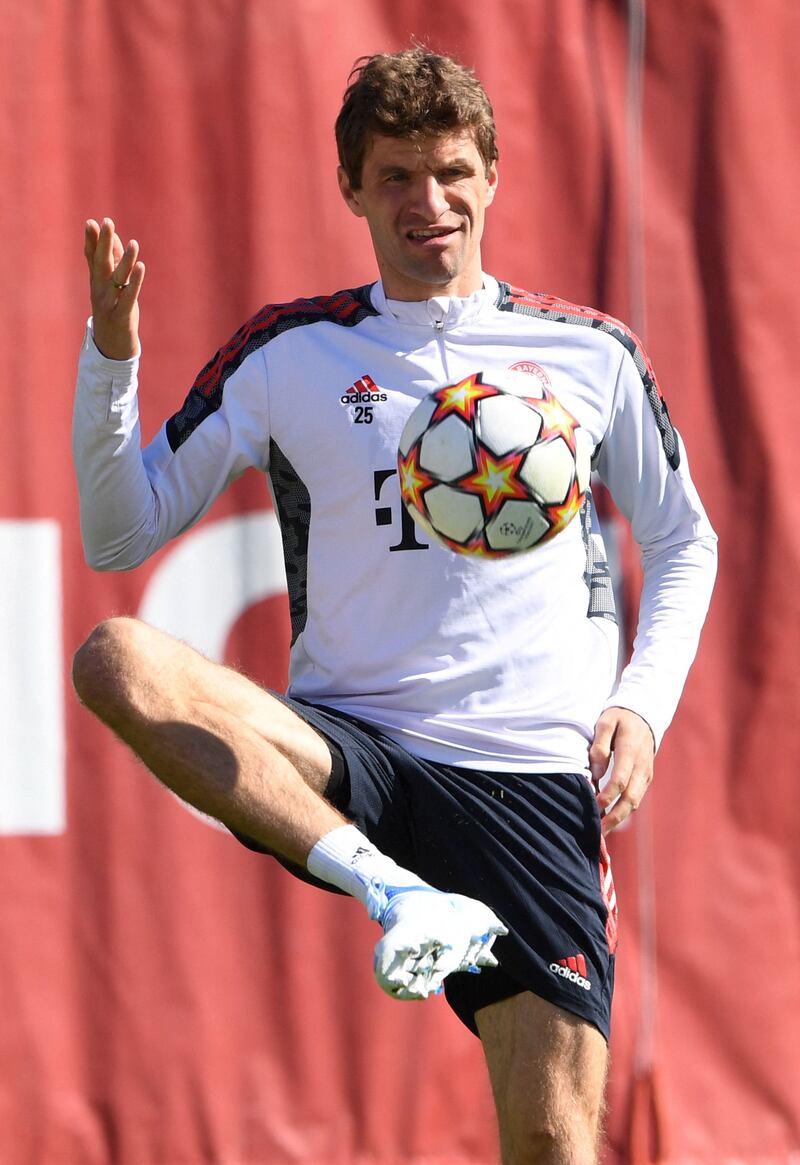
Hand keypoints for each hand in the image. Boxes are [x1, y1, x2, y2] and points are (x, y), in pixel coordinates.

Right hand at [84, 217, 144, 359]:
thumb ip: (112, 264)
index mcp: (96, 282)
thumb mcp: (110, 288)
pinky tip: (140, 267)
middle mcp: (99, 290)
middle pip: (101, 263)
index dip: (91, 240)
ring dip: (125, 260)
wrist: (111, 348)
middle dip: (103, 242)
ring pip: (117, 278)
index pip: (92, 257)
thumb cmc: (113, 312)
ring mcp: (109, 303)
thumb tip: (117, 239)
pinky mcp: (122, 315)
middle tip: (106, 222)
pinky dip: (135, 282)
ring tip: (133, 243)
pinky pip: (129, 296)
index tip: (91, 222)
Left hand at [589, 706, 654, 832]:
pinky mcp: (645, 779)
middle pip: (630, 798)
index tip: (594, 806)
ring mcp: (645, 774)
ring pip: (634, 802)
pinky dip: (624, 812)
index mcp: (630, 751)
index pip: (620, 779)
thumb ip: (599, 746)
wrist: (643, 716)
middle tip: (598, 832)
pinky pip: (635, 799)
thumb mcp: (606, 722)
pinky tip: (609, 820)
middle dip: (614, 817)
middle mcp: (641, 767)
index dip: (607, 795)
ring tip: (601, 832)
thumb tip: (596, 773)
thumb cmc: (619, 718)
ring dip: (618, 819)